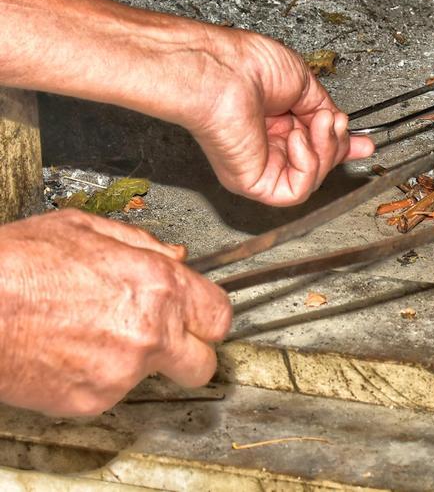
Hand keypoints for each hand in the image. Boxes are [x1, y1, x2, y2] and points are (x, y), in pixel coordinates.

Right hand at [0, 210, 231, 416]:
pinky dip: (96, 377)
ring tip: (89, 332)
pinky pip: (111, 392)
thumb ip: (143, 245)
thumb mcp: (86, 229)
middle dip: (190, 354)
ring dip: (133, 361)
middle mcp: (151, 332)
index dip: (208, 317)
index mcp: (159, 286)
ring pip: (151, 377)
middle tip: (167, 342)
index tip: (199, 319)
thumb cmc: (18, 265)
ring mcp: (123, 372)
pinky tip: (69, 350)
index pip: (218, 316)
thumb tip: (175, 256)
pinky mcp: (93, 401)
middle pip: (203, 364)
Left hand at [185, 26, 374, 205]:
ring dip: (325, 150)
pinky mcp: (253, 183)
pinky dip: (308, 165)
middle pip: (320, 163)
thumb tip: (342, 126)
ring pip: (312, 179)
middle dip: (337, 144)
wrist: (223, 70)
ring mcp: (260, 166)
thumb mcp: (303, 84)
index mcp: (275, 123)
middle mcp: (266, 146)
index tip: (364, 144)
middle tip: (333, 120)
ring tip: (317, 122)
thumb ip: (324, 110)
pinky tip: (296, 138)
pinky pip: (296, 191)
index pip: (315, 146)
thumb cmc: (248, 66)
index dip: (341, 146)